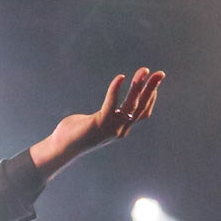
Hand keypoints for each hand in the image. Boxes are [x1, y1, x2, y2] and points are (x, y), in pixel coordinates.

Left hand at [29, 67, 164, 176]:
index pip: (143, 114)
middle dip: (151, 89)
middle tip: (160, 73)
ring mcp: (111, 128)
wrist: (60, 148)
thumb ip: (104, 115)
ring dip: (138, 87)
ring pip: (130, 106)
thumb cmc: (74, 133)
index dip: (151, 98)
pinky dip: (115, 90)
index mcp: (120, 129)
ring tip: (143, 71)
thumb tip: (108, 108)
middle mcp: (119, 130)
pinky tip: (120, 77)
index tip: (154, 82)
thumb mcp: (94, 121)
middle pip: (141, 108)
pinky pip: (110, 105)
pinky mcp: (99, 124)